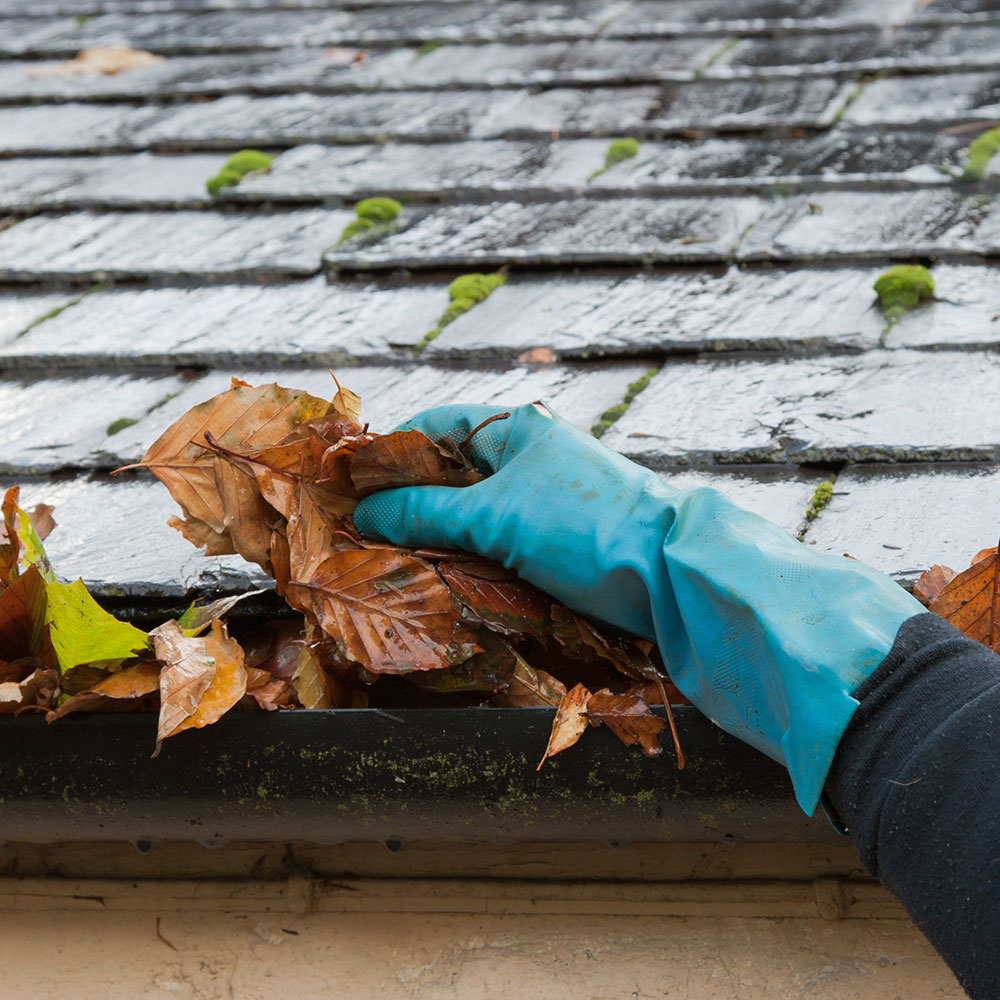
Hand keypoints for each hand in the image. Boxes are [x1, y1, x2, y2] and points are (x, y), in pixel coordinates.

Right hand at [353, 402, 675, 639]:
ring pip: (470, 510)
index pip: (436, 425)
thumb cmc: (584, 527)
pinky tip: (439, 574)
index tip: (352, 485)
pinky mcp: (551, 537)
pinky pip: (494, 539)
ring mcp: (540, 497)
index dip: (391, 452)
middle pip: (450, 470)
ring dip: (434, 532)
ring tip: (391, 556)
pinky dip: (466, 554)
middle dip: (408, 499)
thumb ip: (428, 513)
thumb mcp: (497, 518)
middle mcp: (527, 456)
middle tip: (363, 530)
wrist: (671, 574)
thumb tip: (365, 514)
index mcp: (516, 428)